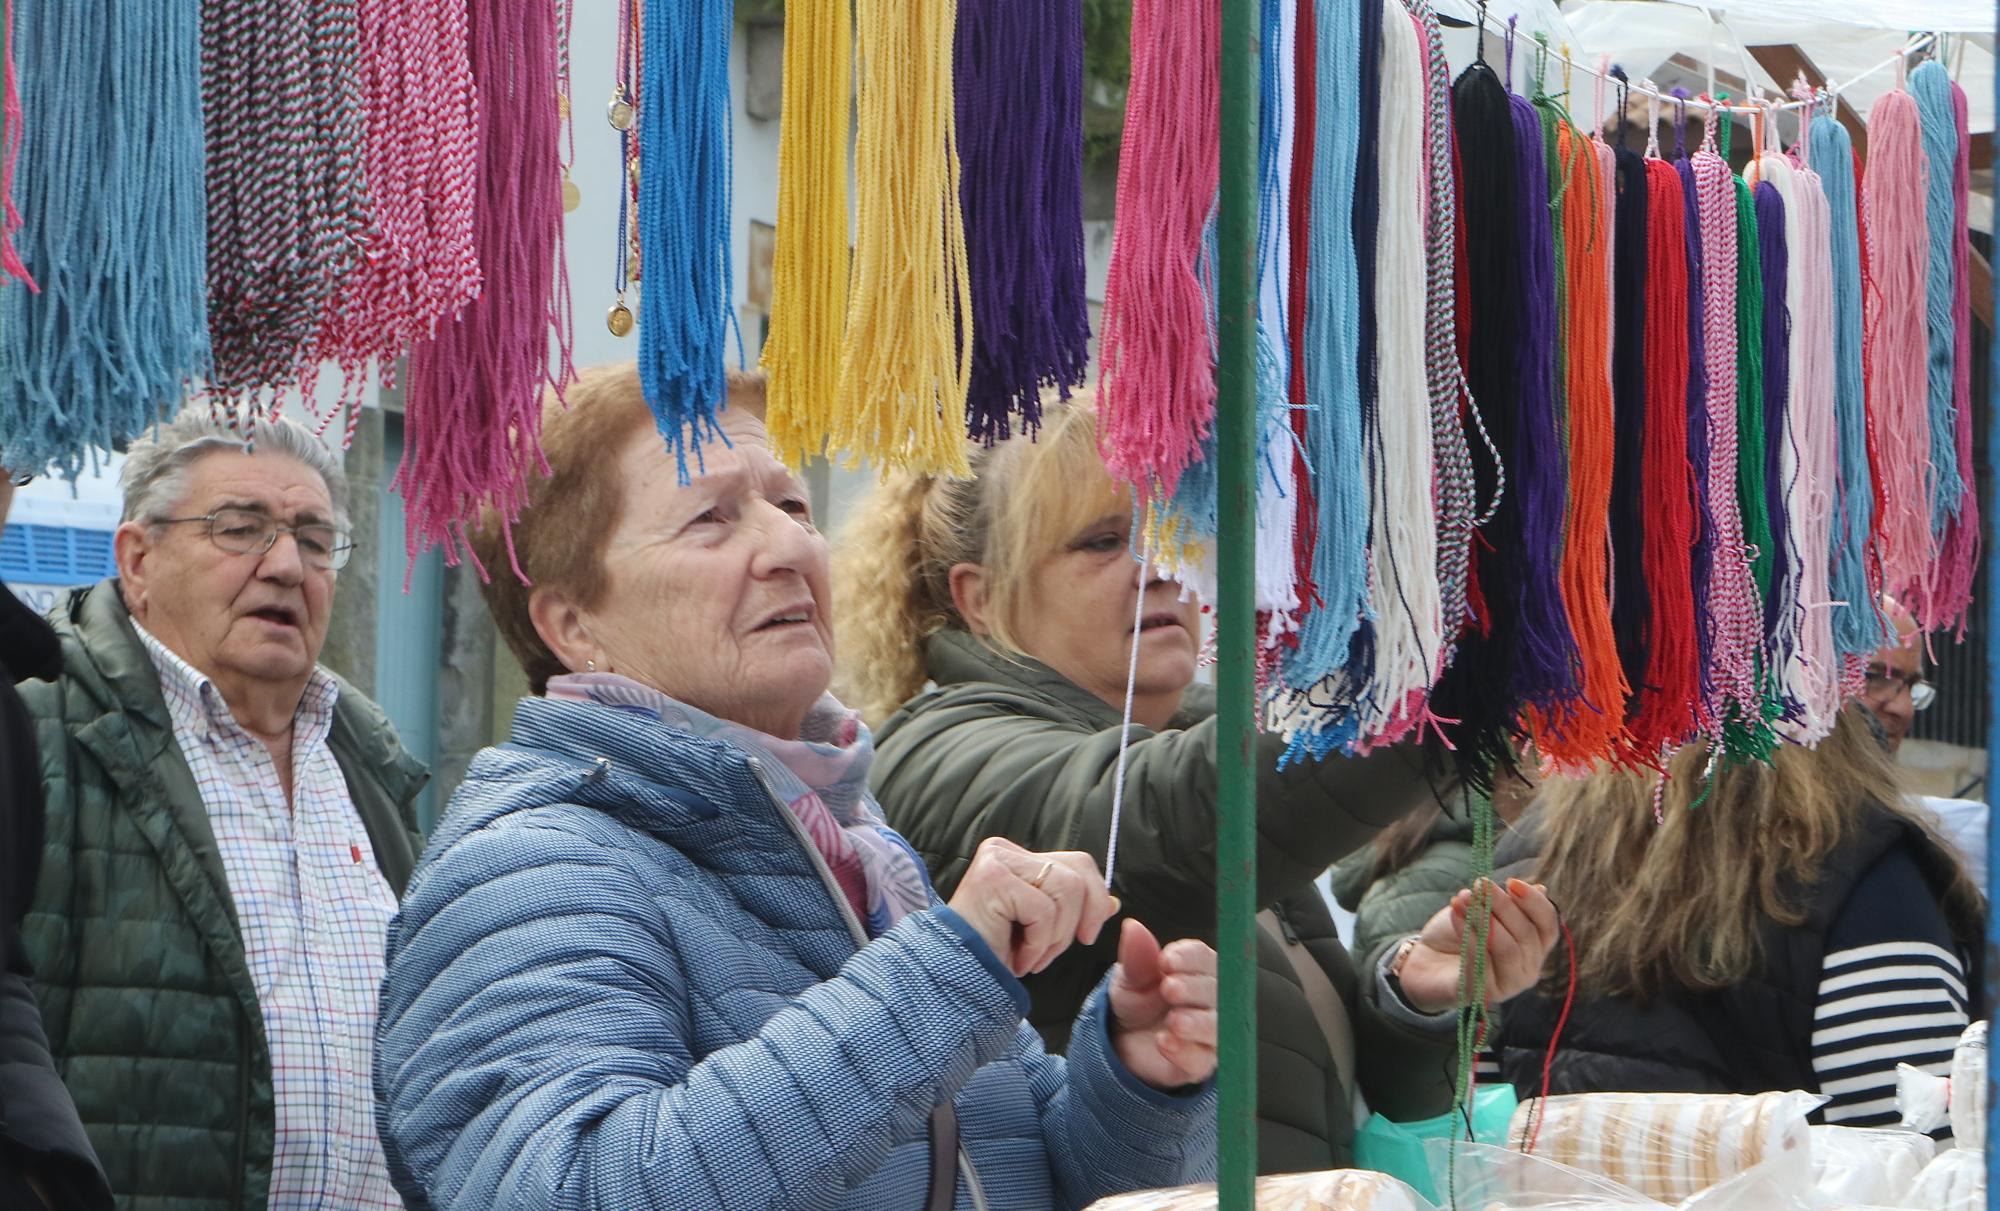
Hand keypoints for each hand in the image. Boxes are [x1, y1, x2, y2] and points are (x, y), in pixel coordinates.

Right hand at [946, 837, 1119, 976]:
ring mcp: (997, 860)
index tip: (1086, 936)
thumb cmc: (997, 955)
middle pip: (1077, 874)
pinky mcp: (992, 878)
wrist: (959, 980)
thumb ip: (1076, 908)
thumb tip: (1113, 902)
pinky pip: (1043, 911)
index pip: (1078, 862)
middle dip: (1074, 923)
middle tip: (1048, 950)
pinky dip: (1038, 944)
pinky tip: (1017, 956)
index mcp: (1018, 857)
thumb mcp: (1046, 929)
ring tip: (1030, 955)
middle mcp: (1004, 850)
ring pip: (1066, 891)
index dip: (1095, 899)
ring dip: (1054, 937)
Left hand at [1108, 920, 1217, 1090]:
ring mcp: (1208, 1032)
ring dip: (1197, 1022)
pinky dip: (1185, 1051)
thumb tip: (1132, 927)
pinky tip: (1164, 1042)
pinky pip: (1201, 1059)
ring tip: (1174, 1020)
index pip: (1204, 957)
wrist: (1121, 1043)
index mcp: (1196, 970)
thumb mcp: (1129, 979)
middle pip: (1216, 990)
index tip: (1166, 961)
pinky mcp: (1199, 1063)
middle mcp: (1210, 999)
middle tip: (1169, 989)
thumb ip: (1135, 957)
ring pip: (1217, 1026)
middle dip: (1194, 988)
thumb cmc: (1136, 1003)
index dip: (1189, 958)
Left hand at [1395, 878, 1560, 1014]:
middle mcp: (1529, 968)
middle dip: (1503, 906)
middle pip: (1526, 935)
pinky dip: (1468, 936)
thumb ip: (1510, 902)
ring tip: (1463, 898)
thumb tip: (1541, 889)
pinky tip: (1455, 915)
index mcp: (1535, 946)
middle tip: (1480, 884)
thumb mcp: (1484, 909)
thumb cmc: (1460, 931)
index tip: (1511, 882)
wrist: (1427, 958)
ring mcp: (1510, 985)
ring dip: (1484, 919)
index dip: (1534, 903)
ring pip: (1507, 950)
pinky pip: (1482, 964)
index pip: (1547, 925)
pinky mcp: (1485, 994)